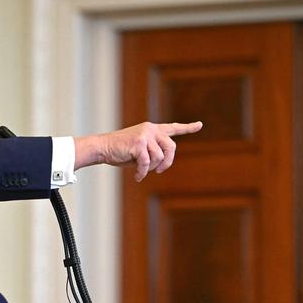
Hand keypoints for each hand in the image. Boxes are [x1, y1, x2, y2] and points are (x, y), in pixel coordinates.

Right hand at [74, 121, 201, 180]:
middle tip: (160, 171)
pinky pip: (147, 163)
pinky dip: (142, 172)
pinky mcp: (138, 143)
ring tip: (141, 170)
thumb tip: (163, 163)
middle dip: (168, 162)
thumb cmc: (120, 151)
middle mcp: (151, 129)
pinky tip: (137, 176)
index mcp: (152, 129)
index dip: (188, 128)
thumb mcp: (140, 150)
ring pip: (159, 157)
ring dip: (152, 168)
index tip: (200, 125)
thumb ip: (153, 151)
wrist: (103, 147)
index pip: (173, 128)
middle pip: (171, 147)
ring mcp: (145, 135)